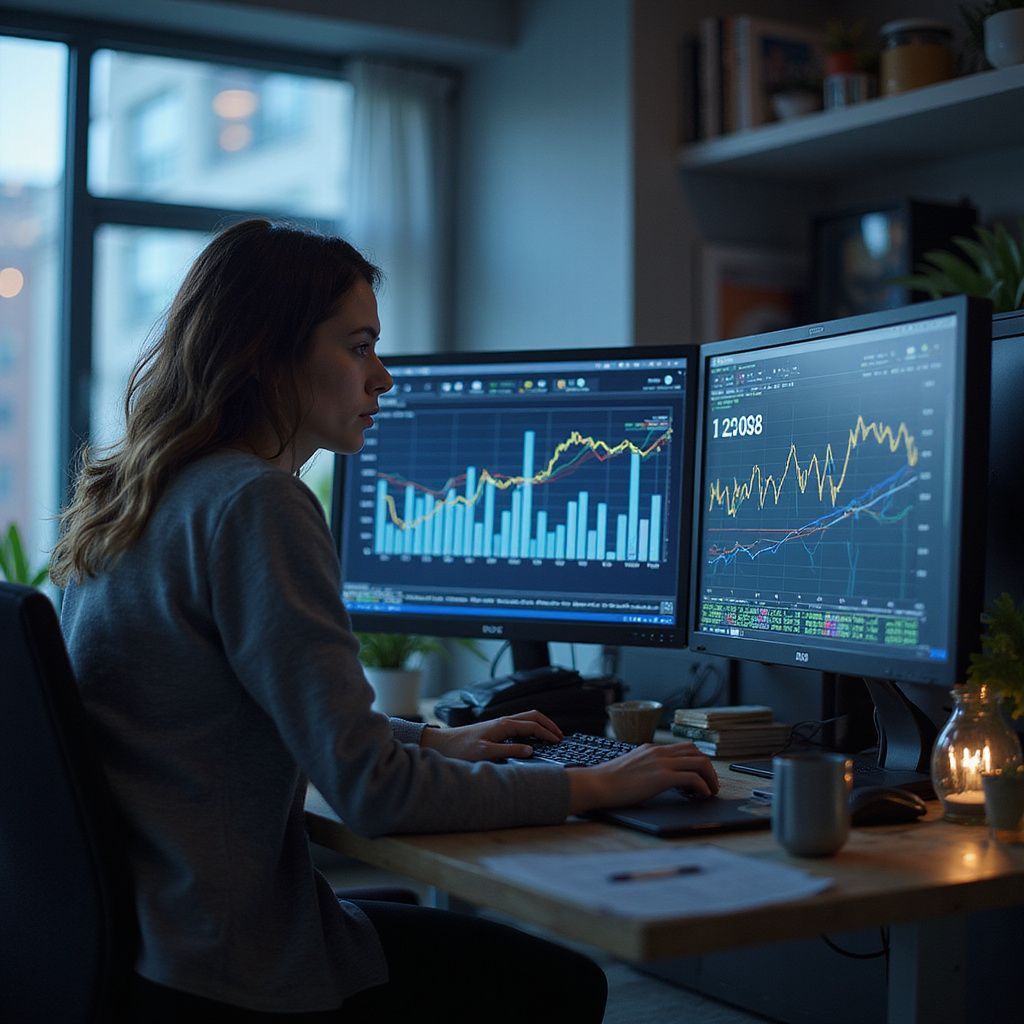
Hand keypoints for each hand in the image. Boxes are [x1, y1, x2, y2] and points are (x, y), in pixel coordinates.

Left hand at [420, 710, 563, 761]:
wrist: (442, 744)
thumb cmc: (461, 749)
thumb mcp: (486, 753)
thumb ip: (509, 752)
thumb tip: (531, 751)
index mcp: (504, 725)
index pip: (533, 725)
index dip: (548, 733)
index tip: (559, 741)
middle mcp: (503, 721)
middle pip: (533, 716)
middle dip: (548, 724)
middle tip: (560, 735)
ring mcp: (499, 724)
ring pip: (526, 719)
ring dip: (540, 725)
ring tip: (550, 736)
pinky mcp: (495, 730)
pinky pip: (519, 725)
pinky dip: (531, 729)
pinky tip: (532, 739)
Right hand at [567, 740, 718, 814]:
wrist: (598, 784)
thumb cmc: (609, 781)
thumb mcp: (631, 768)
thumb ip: (646, 768)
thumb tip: (656, 779)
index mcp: (651, 749)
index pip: (684, 748)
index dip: (697, 761)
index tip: (700, 776)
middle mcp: (659, 752)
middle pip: (696, 752)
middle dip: (709, 769)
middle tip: (710, 784)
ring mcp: (661, 763)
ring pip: (700, 762)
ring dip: (710, 777)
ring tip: (711, 791)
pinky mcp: (662, 777)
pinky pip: (693, 778)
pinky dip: (703, 787)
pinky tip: (702, 795)